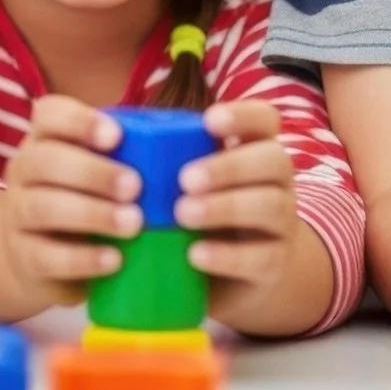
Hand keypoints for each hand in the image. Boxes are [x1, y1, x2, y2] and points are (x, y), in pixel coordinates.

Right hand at [0, 95, 140, 303]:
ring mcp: (18, 214)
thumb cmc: (89, 201)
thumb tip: (200, 142)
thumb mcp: (103, 172)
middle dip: (92, 171)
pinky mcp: (24, 256)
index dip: (79, 121)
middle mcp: (24, 170)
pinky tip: (115, 260)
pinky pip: (45, 255)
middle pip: (45, 160)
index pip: (49, 115)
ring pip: (43, 207)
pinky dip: (82, 258)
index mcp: (46, 139)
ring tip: (134, 224)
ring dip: (91, 213)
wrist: (42, 255)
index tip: (117, 136)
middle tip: (136, 186)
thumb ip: (135, 156)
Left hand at [179, 102, 300, 295]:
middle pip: (274, 160)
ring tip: (182, 215)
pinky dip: (228, 256)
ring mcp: (282, 223)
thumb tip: (107, 136)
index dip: (243, 115)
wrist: (228, 274)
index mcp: (254, 150)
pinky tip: (195, 254)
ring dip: (225, 207)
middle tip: (184, 179)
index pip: (265, 119)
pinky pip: (263, 257)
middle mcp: (277, 181)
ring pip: (272, 206)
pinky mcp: (276, 264)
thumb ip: (161, 159)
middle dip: (230, 166)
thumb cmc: (194, 212)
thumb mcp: (182, 183)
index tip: (208, 120)